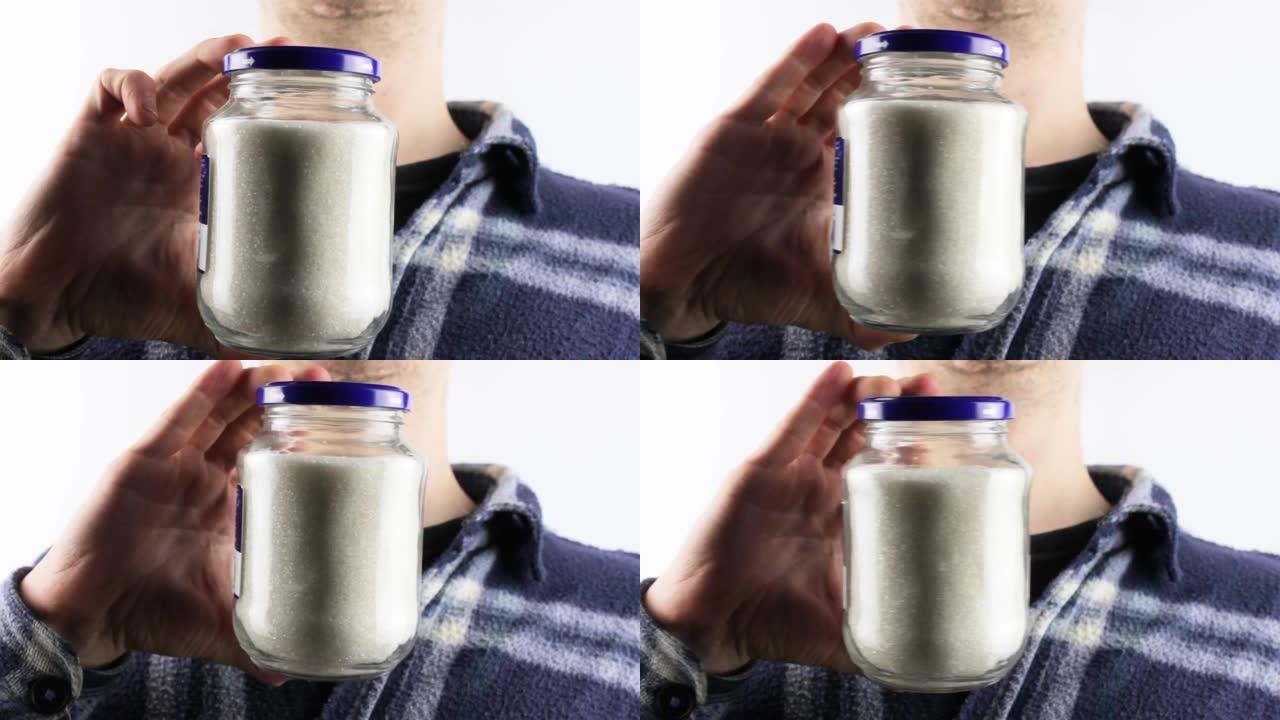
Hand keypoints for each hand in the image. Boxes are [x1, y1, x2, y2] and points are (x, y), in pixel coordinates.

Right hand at [0, 35, 285, 354]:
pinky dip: (132, 85)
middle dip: (249, 70)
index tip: (314, 103)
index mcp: (202, 188)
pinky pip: (111, 86)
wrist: (57, 299)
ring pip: (173, 78)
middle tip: (287, 52)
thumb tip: (305, 355)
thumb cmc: (123, 300)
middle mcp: (172, 156)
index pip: (247, 136)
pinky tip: (146, 112)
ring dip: (204, 59)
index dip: (275, 115)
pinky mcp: (91, 131)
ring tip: (235, 48)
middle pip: (216, 94)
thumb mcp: (200, 309)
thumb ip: (248, 324)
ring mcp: (133, 140)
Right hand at [18, 361, 329, 682]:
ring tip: (292, 365)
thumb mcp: (216, 624)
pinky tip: (230, 368)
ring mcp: (175, 466)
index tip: (340, 423)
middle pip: (254, 427)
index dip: (305, 440)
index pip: (276, 462)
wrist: (89, 613)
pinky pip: (178, 418)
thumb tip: (294, 675)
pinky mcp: (143, 459)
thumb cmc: (148, 611)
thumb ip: (255, 641)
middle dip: (289, 401)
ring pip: (222, 414)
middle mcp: (204, 480)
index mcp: (227, 509)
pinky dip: (203, 393)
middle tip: (326, 380)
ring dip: (256, 386)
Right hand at [640, 23, 912, 347]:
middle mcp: (797, 155)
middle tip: (911, 49)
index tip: (934, 97)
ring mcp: (766, 137)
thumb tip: (915, 331)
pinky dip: (795, 58)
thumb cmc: (744, 288)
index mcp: (822, 187)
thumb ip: (863, 314)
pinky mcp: (734, 127)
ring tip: (875, 31)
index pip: (870, 141)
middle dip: (875, 72)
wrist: (684, 284)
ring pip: (812, 83)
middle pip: (844, 99)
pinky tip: (823, 34)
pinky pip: (768, 85)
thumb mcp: (816, 301)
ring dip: (843, 54)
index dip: (900, 116)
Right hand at [644, 362, 938, 673]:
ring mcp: (789, 477)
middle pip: (865, 437)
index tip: (952, 428)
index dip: (917, 448)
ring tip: (894, 377)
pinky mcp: (760, 469)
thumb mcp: (842, 636)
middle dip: (898, 410)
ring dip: (863, 397)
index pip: (888, 473)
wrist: (712, 624)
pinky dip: (815, 399)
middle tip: (930, 388)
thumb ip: (884, 640)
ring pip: (832, 425)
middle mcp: (817, 492)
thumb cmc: (768, 625)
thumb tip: (938, 665)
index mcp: (839, 523)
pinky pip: (792, 427)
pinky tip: (838, 375)